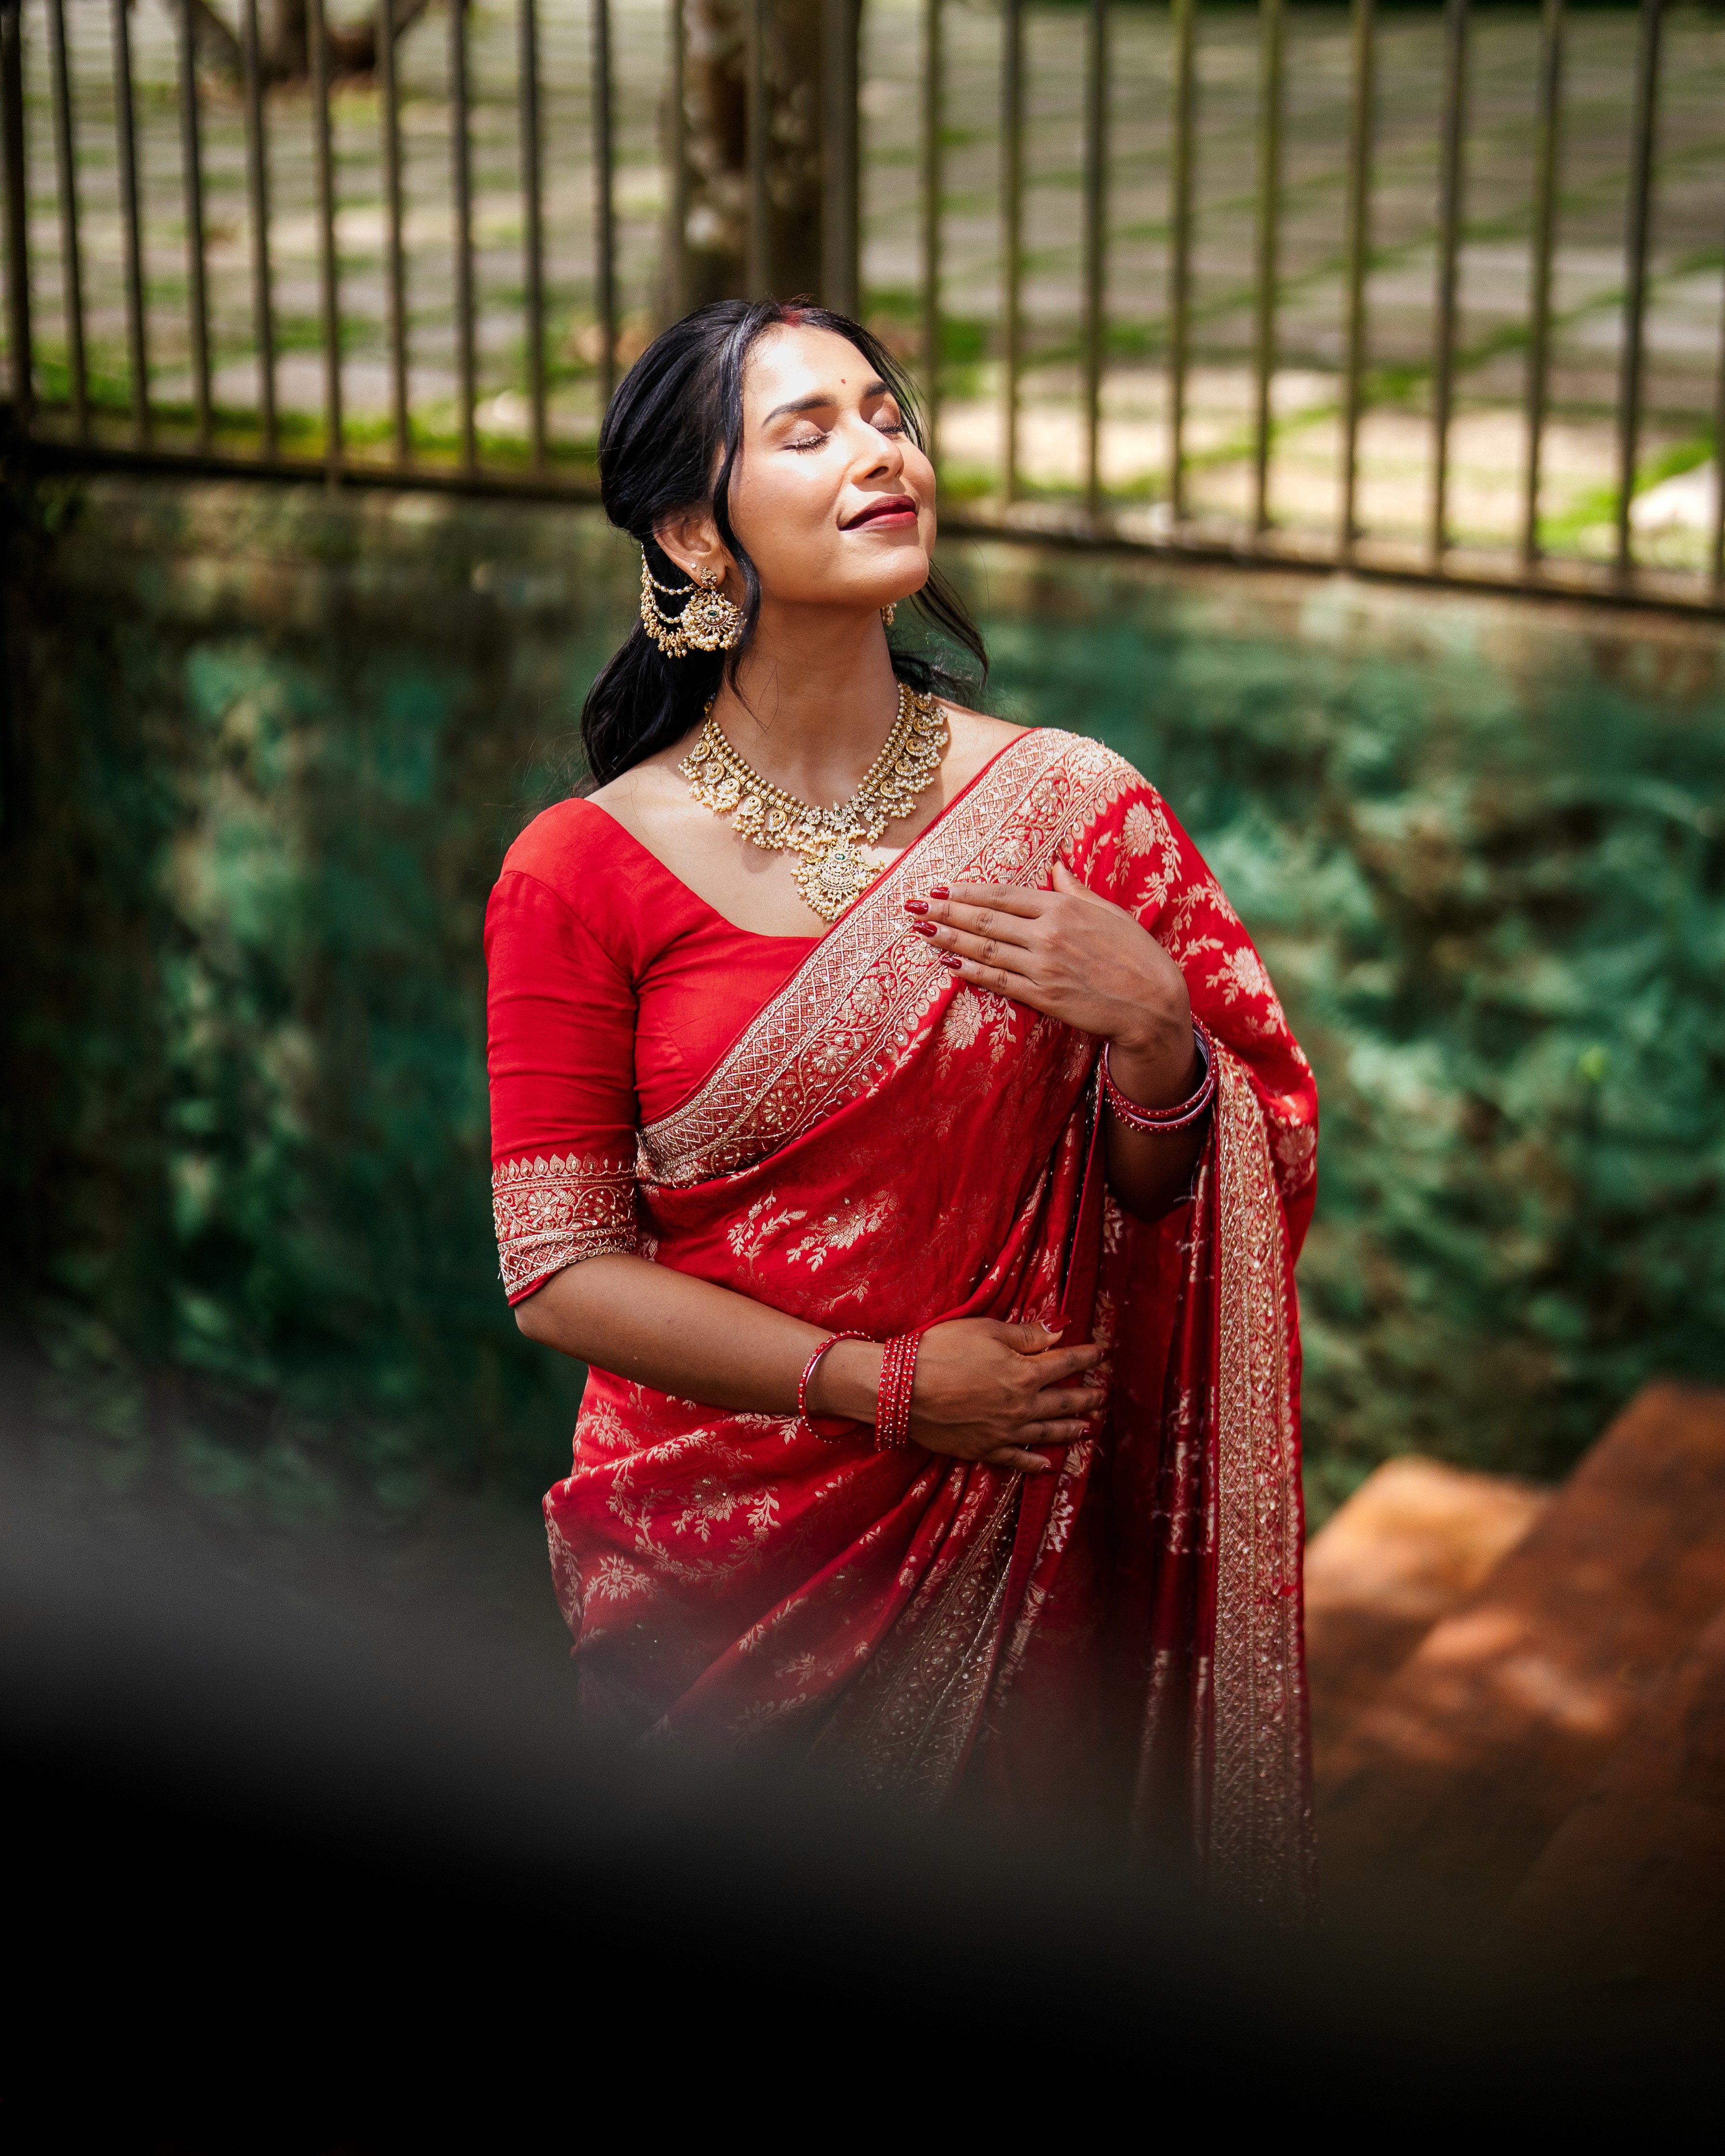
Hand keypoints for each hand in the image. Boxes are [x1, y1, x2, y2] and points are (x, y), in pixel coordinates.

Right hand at [809, 1319, 1103, 1474]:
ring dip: (1071, 1430)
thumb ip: (1025, 1335)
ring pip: (1047, 1433)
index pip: (1065, 1363)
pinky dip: (1035, 1464)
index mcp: (1025, 1373)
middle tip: (1103, 1397)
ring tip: (1087, 1429)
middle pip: (1063, 1402)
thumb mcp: (986, 1330)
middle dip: (1087, 1398)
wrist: (901, 1388)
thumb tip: (1058, 1333)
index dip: (1086, 1357)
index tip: (1102, 1354)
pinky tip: (1048, 1466)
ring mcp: (1004, 1432)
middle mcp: (1022, 1406)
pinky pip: (1017, 1459)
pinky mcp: (983, 1449)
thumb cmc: (941, 1350)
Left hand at [905, 863, 1198, 1106]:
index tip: (939, 888)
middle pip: (984, 920)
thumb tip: (1056, 864)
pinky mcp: (1043, 996)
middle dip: (944, 912)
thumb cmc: (1137, 955)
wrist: (1154, 1004)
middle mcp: (1048, 933)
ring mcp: (1043, 966)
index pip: (1002, 895)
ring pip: (984, 949)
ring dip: (948, 940)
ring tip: (920, 932)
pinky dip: (970, 972)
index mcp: (1063, 907)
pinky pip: (997, 981)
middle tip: (911, 906)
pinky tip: (947, 965)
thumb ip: (1076, 889)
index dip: (967, 892)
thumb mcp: (1110, 912)